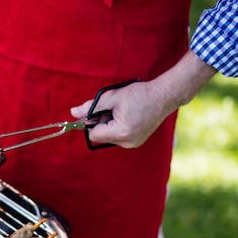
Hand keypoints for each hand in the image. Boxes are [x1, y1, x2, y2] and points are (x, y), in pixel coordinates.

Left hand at [70, 50, 216, 148]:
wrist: (164, 96)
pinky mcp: (136, 142)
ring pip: (109, 136)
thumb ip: (91, 107)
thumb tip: (73, 114)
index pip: (93, 134)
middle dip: (100, 122)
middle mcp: (127, 142)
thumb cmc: (139, 94)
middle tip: (111, 107)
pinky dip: (117, 127)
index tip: (95, 110)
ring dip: (109, 124)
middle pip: (101, 136)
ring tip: (121, 110)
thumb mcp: (111, 97)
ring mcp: (133, 144)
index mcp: (121, 132)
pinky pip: (118, 136)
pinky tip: (126, 115)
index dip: (91, 122)